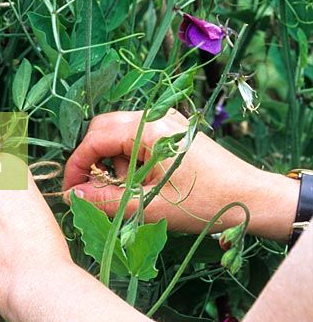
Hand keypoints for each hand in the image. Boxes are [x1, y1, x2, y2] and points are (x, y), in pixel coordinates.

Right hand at [63, 110, 298, 240]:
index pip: (94, 139)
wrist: (251, 197)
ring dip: (115, 161)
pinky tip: (145, 181)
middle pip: (103, 129)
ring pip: (120, 132)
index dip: (77, 166)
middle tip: (95, 191)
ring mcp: (165, 119)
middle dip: (94, 160)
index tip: (70, 192)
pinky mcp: (174, 128)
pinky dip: (131, 156)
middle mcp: (153, 116)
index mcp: (146, 129)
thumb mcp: (149, 206)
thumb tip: (72, 197)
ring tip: (131, 192)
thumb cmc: (203, 202)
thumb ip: (106, 200)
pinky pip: (138, 135)